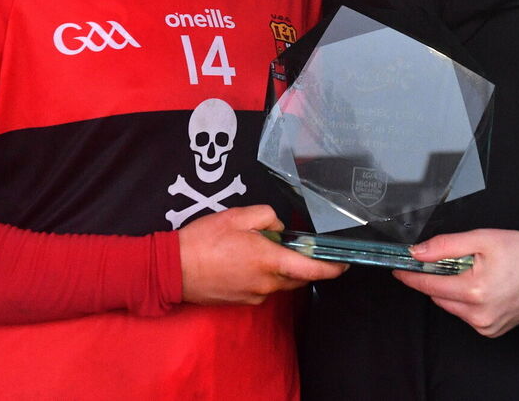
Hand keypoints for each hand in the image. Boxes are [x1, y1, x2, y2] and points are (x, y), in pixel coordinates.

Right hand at [178, 205, 346, 305]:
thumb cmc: (204, 241)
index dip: (333, 268)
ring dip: (279, 267)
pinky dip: (263, 274)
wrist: (173, 269)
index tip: (345, 263)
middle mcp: (267, 283)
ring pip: (280, 282)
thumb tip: (279, 230)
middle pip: (298, 276)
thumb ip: (268, 218)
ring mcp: (255, 295)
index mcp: (269, 261)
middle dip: (303, 262)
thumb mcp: (238, 215)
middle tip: (293, 245)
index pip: (312, 269)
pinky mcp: (243, 301)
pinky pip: (264, 287)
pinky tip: (243, 261)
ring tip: (258, 248)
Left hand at [394, 229, 518, 337]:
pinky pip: (467, 315)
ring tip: (475, 272)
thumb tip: (417, 253)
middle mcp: (479, 315)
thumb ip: (445, 246)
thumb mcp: (481, 238)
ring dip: (453, 290)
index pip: (429, 285)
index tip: (399, 270)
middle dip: (439, 279)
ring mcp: (486, 326)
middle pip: (439, 296)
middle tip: (456, 261)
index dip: (411, 276)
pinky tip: (483, 287)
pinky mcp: (492, 331)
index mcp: (474, 291)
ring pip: (452, 306)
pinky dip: (467, 302)